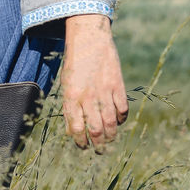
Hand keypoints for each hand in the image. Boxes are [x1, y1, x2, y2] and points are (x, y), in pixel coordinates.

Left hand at [60, 14, 128, 150]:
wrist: (89, 39)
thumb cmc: (75, 63)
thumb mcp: (66, 84)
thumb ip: (70, 106)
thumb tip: (73, 130)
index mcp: (71, 97)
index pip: (76, 128)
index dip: (80, 142)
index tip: (83, 147)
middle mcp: (87, 97)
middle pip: (95, 130)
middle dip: (97, 145)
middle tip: (99, 150)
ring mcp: (104, 91)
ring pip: (110, 123)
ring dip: (111, 136)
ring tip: (109, 142)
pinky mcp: (117, 85)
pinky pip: (122, 109)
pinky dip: (121, 119)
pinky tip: (118, 121)